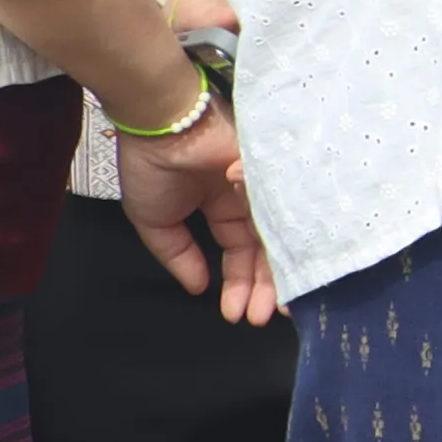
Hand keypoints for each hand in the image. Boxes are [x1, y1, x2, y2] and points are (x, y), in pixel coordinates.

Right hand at [116, 100, 276, 329]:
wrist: (165, 122)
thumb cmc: (151, 165)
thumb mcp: (154, 221)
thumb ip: (177, 255)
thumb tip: (198, 288)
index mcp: (218, 207)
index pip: (237, 252)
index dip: (237, 283)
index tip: (234, 314)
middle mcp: (246, 200)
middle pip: (264, 251)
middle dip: (260, 289)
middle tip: (259, 319)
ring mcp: (265, 186)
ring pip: (279, 237)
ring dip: (275, 275)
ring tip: (271, 309)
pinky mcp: (279, 174)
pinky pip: (290, 211)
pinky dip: (283, 240)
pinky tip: (276, 268)